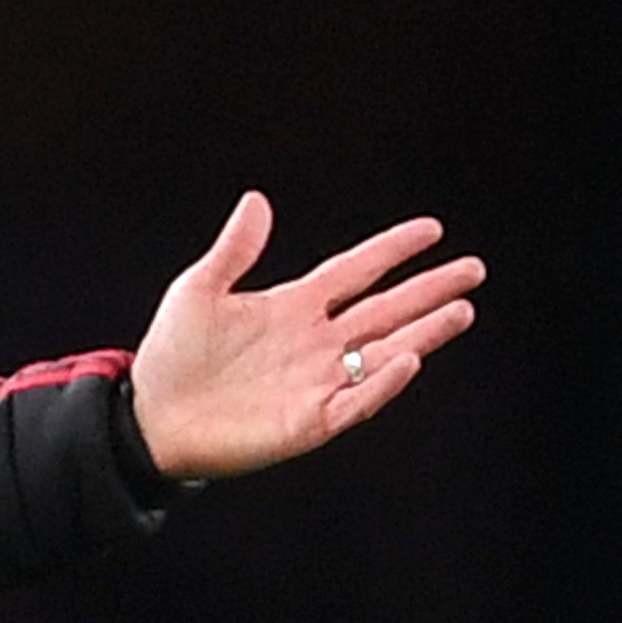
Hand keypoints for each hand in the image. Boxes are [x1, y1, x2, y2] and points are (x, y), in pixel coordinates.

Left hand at [130, 190, 482, 479]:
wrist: (149, 417)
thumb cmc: (172, 355)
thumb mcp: (198, 290)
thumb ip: (234, 249)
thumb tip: (257, 200)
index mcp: (292, 308)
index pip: (354, 273)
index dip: (391, 251)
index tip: (431, 229)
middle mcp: (314, 343)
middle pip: (384, 311)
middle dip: (428, 291)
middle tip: (472, 269)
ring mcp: (317, 382)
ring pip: (384, 353)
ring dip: (423, 333)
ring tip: (461, 309)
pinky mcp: (310, 421)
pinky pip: (357, 400)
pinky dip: (383, 381)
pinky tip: (408, 357)